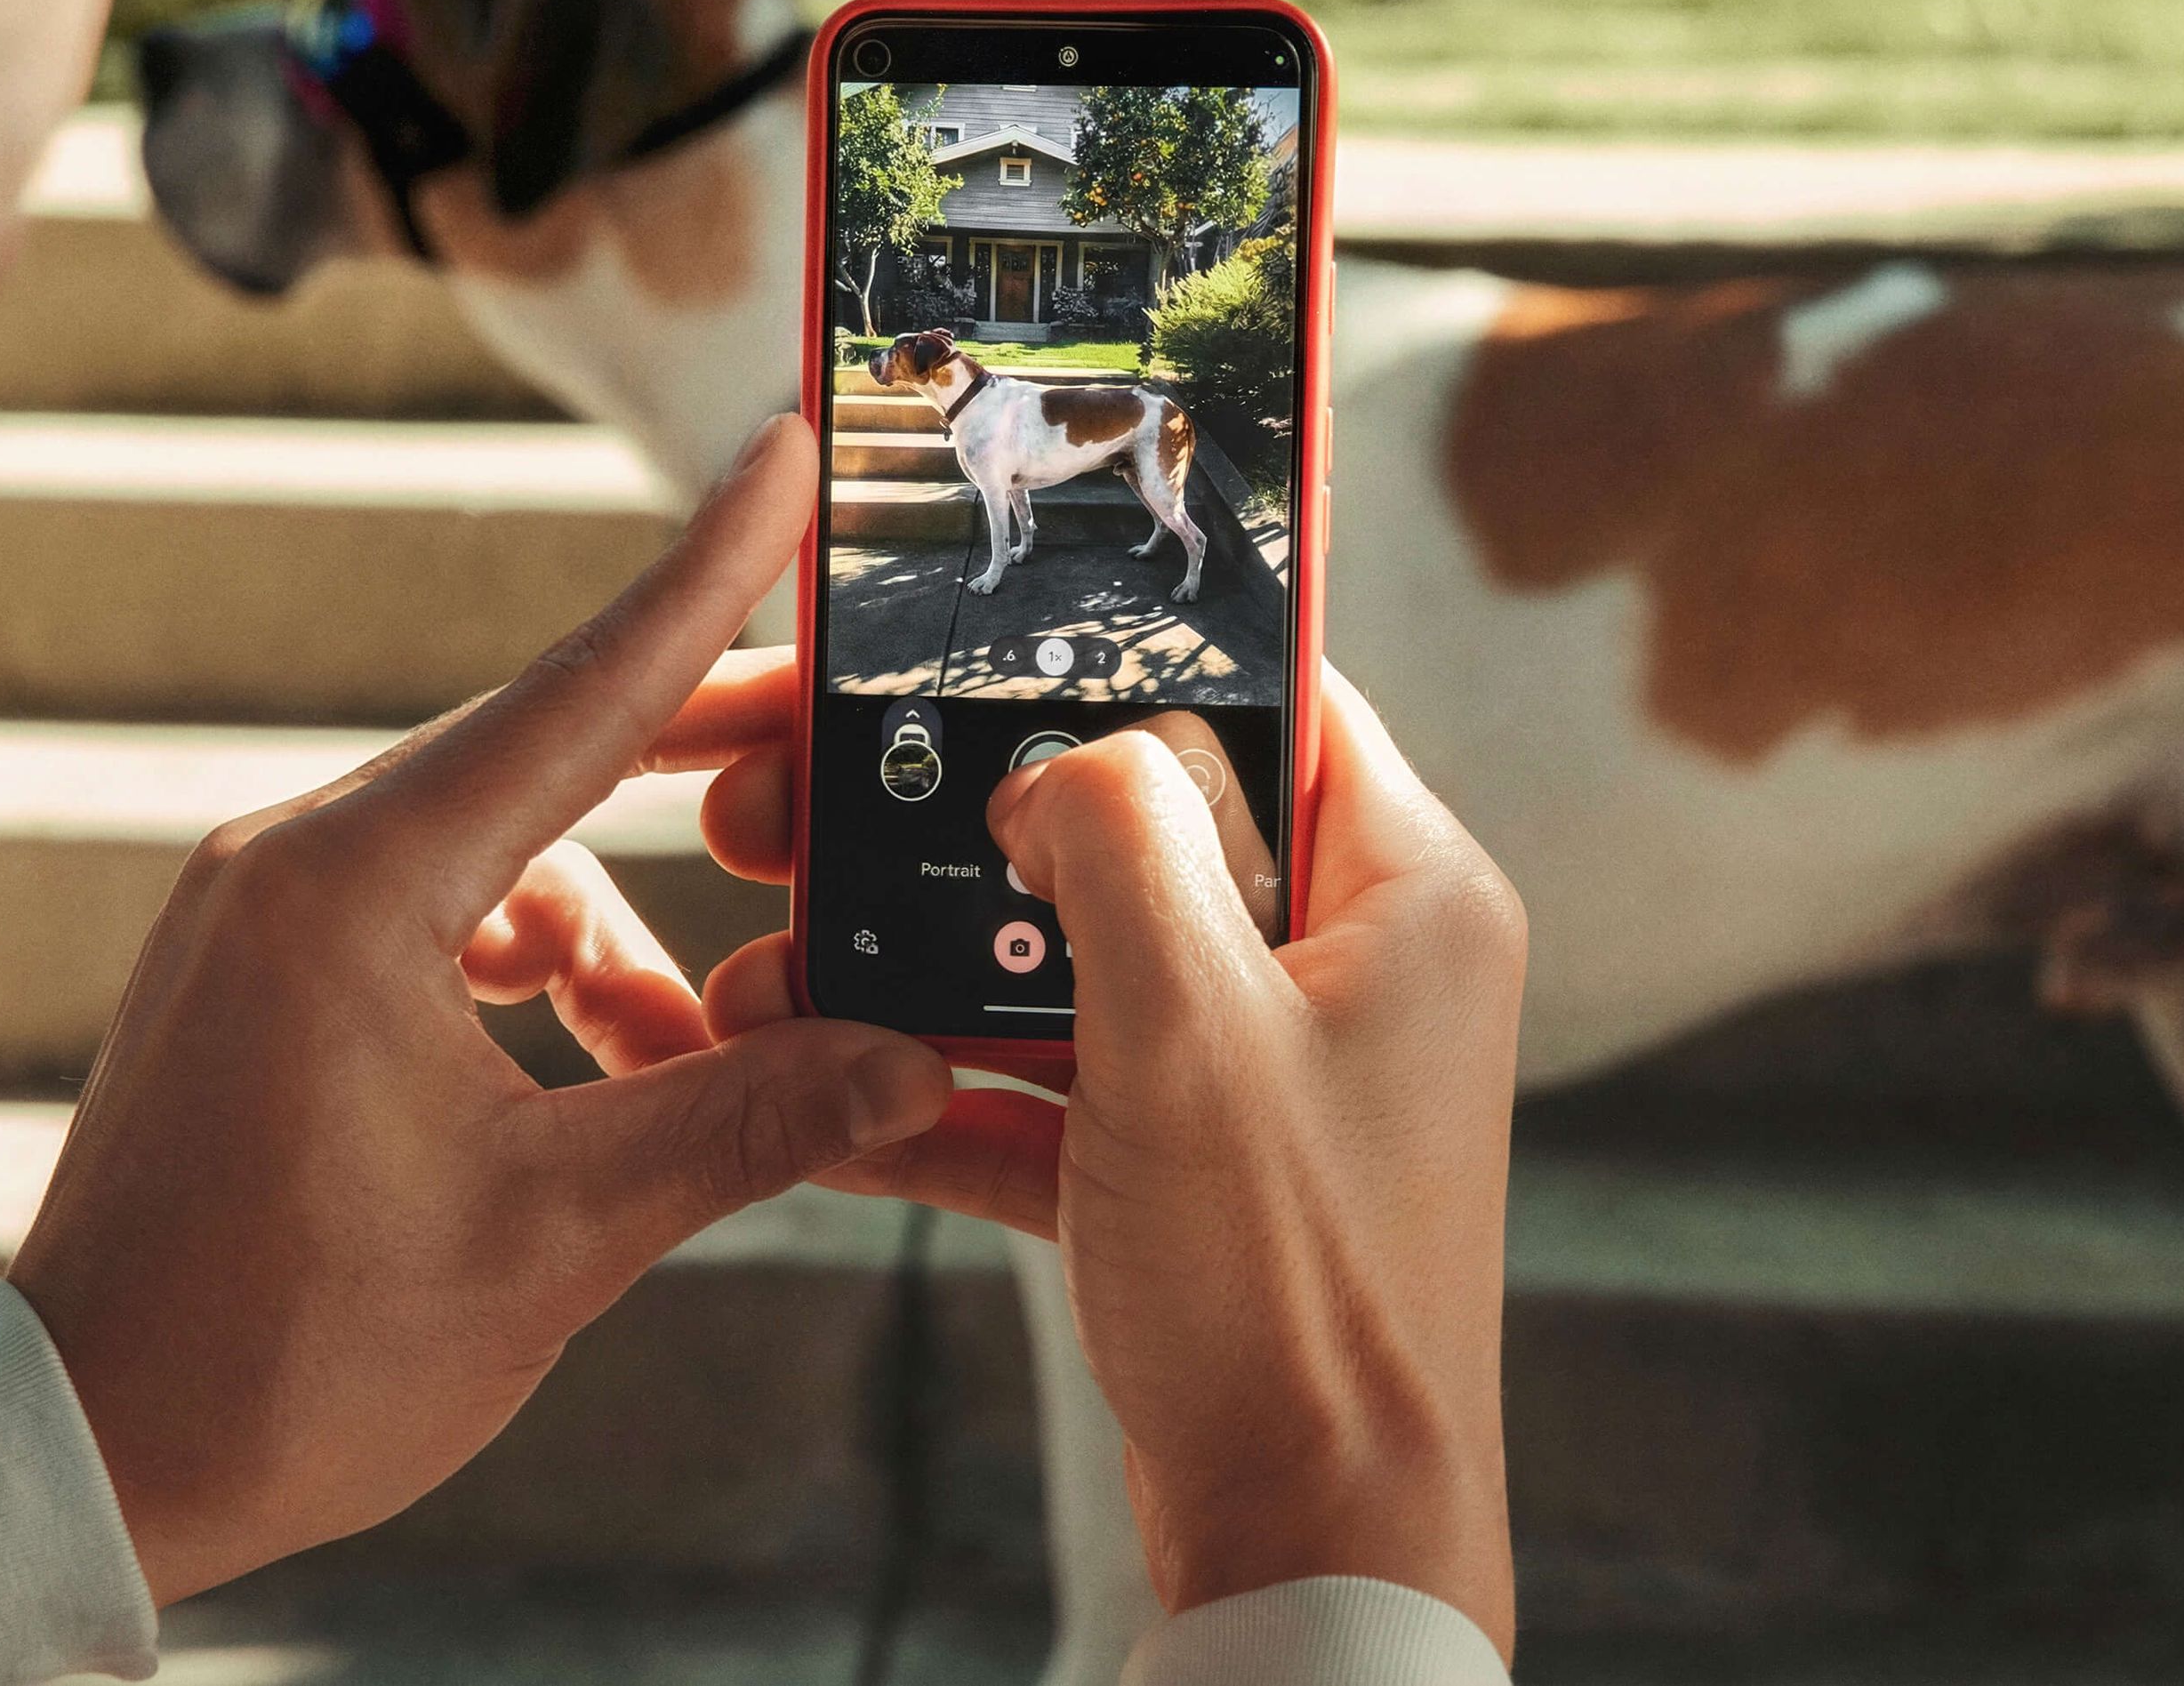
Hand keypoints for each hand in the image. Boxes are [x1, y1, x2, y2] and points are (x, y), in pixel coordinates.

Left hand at [10, 417, 952, 1604]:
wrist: (83, 1460)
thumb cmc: (290, 1359)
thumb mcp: (555, 1237)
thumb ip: (746, 1121)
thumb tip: (908, 1061)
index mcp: (352, 890)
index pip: (580, 693)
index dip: (707, 569)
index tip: (784, 443)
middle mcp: (291, 864)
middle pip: (547, 760)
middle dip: (698, 767)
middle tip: (834, 749)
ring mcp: (261, 916)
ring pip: (501, 863)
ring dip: (616, 939)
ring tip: (700, 1055)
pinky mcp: (256, 975)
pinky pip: (437, 923)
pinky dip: (534, 976)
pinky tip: (601, 1073)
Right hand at [698, 672, 1524, 1649]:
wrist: (1315, 1543)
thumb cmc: (1297, 1291)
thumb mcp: (1189, 1026)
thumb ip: (1117, 842)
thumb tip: (1051, 757)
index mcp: (1405, 893)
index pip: (1272, 692)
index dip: (1121, 658)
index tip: (971, 641)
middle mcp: (1350, 968)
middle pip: (1136, 832)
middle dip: (964, 826)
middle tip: (811, 806)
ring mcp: (1269, 1075)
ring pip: (1072, 965)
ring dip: (924, 968)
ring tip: (778, 955)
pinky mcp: (1196, 1171)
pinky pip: (1053, 1088)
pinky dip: (945, 1087)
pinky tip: (823, 1084)